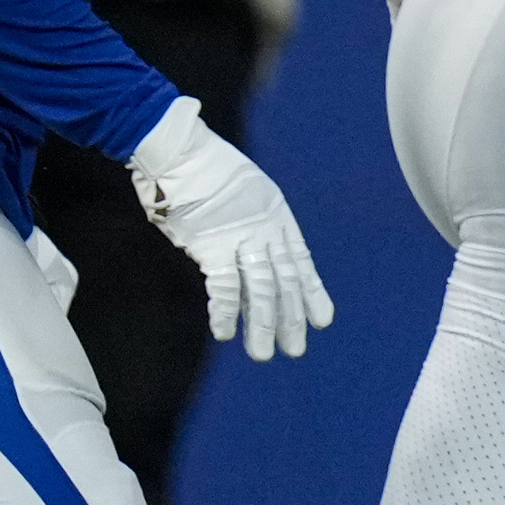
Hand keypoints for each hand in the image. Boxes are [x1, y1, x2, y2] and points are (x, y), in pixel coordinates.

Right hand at [127, 99, 333, 359]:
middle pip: (284, 281)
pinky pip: (222, 284)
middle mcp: (266, 231)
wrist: (181, 151)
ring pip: (260, 288)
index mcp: (278, 217)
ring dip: (261, 323)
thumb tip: (241, 250)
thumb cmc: (204, 168)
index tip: (323, 319)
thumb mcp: (244, 191)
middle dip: (289, 318)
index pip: (300, 262)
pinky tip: (225, 332)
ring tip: (263, 353)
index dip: (312, 292)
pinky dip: (224, 310)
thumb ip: (249, 220)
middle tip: (295, 349)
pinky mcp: (212, 245)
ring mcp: (241, 239)